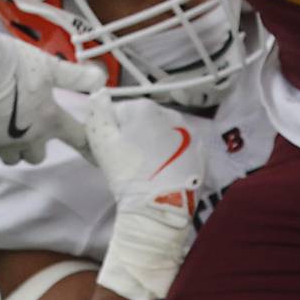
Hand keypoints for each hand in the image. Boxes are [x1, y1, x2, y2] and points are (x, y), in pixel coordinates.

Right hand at [0, 0, 103, 164]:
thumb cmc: (12, 64)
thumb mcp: (49, 65)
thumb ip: (75, 76)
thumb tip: (102, 78)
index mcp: (49, 119)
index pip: (78, 138)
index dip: (89, 146)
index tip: (95, 157)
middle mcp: (28, 138)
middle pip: (39, 156)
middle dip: (37, 144)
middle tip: (31, 125)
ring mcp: (1, 143)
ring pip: (12, 158)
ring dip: (13, 147)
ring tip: (7, 128)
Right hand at [85, 92, 203, 299]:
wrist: (158, 207)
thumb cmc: (126, 173)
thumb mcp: (101, 141)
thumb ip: (98, 112)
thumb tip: (99, 93)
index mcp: (144, 107)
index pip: (120, 112)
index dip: (112, 131)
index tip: (113, 150)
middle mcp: (170, 112)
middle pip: (144, 120)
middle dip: (136, 135)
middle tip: (129, 161)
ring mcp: (189, 131)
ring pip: (163, 132)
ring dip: (155, 143)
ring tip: (148, 168)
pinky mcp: (200, 151)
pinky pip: (181, 147)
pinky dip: (172, 154)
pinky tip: (164, 171)